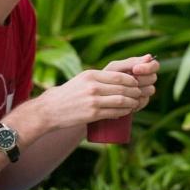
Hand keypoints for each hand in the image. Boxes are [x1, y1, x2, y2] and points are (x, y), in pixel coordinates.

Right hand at [37, 57, 157, 127]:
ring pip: (121, 100)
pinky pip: (114, 112)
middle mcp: (93, 86)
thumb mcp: (82, 79)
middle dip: (134, 91)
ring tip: (135, 103)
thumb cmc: (68, 94)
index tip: (136, 83)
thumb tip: (121, 80)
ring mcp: (93, 101)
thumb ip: (99, 78)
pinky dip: (124, 112)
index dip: (131, 80)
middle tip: (139, 94)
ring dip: (132, 102)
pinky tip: (127, 111)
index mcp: (91, 75)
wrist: (50, 110)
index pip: (119, 76)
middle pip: (122, 88)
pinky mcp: (92, 114)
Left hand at [104, 54, 159, 113]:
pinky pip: (143, 101)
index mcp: (142, 67)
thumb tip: (149, 56)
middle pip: (153, 78)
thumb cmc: (106, 77)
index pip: (154, 65)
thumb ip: (131, 62)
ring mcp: (145, 91)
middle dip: (141, 79)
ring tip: (124, 88)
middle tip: (129, 80)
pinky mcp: (141, 102)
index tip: (135, 69)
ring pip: (150, 90)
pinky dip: (134, 98)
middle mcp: (146, 79)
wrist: (98, 93)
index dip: (148, 68)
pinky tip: (124, 97)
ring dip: (138, 89)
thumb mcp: (116, 68)